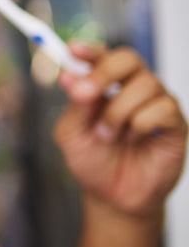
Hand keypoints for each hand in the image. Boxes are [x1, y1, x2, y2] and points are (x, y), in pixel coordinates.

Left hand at [54, 42, 186, 218]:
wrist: (113, 196)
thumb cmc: (93, 162)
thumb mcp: (72, 134)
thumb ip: (74, 106)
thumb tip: (70, 77)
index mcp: (105, 86)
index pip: (102, 56)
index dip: (90, 50)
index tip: (73, 49)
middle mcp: (132, 89)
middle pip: (128, 58)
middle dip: (104, 72)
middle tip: (86, 94)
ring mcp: (156, 103)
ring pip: (145, 84)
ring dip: (118, 112)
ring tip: (108, 136)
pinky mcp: (175, 123)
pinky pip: (163, 108)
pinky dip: (141, 124)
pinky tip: (135, 140)